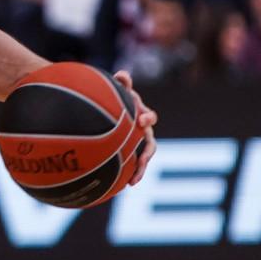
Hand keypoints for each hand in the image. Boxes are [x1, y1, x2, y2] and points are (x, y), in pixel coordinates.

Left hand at [114, 70, 157, 184]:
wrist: (110, 109)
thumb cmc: (115, 98)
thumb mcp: (118, 90)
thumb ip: (121, 83)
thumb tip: (122, 74)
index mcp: (141, 114)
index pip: (149, 117)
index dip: (147, 118)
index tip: (140, 121)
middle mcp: (143, 131)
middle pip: (150, 143)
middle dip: (147, 152)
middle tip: (142, 160)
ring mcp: (137, 143)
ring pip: (143, 158)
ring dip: (140, 169)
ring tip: (133, 181)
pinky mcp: (130, 152)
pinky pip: (131, 164)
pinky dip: (129, 174)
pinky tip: (122, 185)